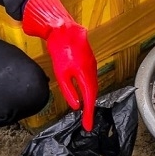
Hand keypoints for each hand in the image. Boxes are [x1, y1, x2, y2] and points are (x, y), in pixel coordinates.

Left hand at [22, 0, 97, 129]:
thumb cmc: (60, 50)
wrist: (63, 29)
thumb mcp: (61, 73)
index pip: (90, 100)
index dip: (89, 114)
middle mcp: (93, 71)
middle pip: (93, 94)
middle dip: (91, 109)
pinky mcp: (89, 61)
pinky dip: (89, 89)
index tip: (88, 127)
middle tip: (87, 123)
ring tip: (86, 112)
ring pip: (93, 86)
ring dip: (90, 99)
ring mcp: (92, 65)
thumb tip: (76, 106)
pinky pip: (91, 79)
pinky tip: (84, 93)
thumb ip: (69, 90)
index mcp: (86, 75)